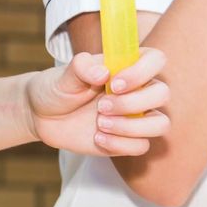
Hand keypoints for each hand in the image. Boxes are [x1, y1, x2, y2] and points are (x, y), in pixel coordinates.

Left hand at [26, 47, 169, 157]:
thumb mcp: (63, 75)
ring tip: (100, 124)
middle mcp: (138, 90)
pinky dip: (120, 144)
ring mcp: (136, 116)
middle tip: (101, 107)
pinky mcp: (128, 139)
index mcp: (127, 66)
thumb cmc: (57, 88)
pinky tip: (97, 138)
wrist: (43, 117)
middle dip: (132, 103)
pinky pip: (141, 146)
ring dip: (131, 126)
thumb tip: (102, 73)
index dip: (141, 72)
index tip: (115, 83)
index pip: (156, 60)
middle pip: (162, 94)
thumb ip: (81, 67)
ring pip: (160, 123)